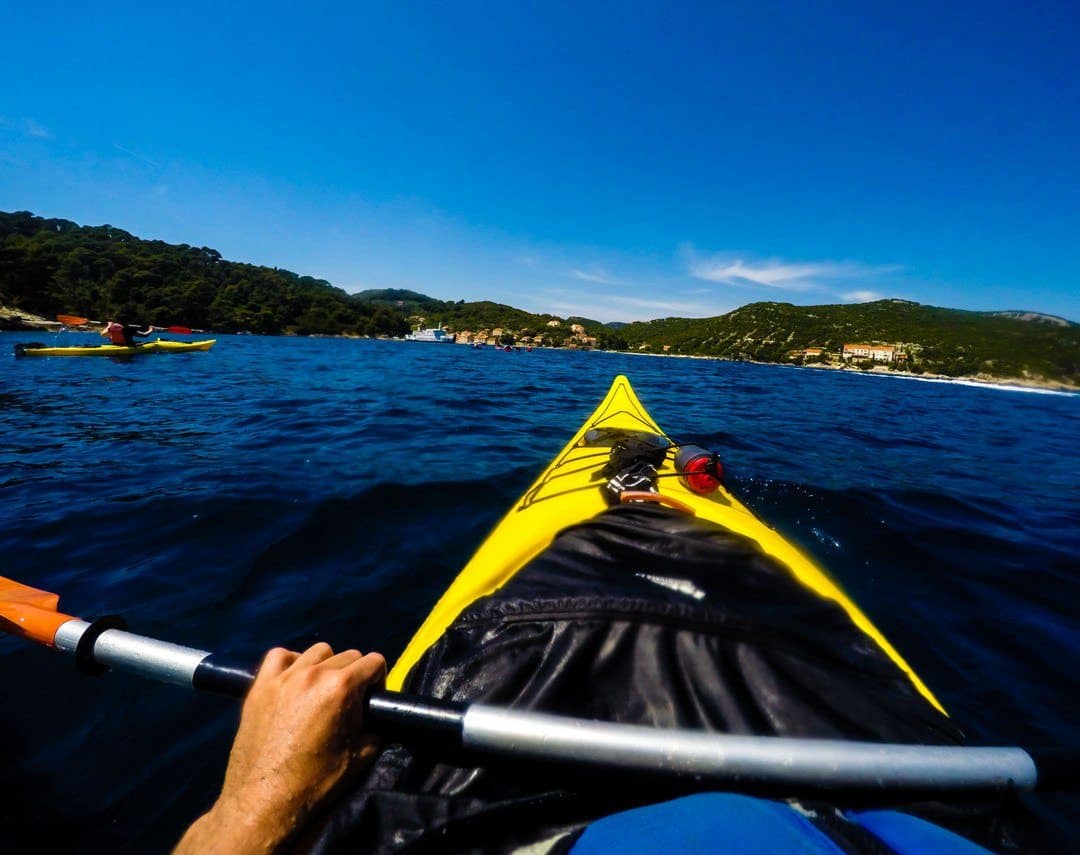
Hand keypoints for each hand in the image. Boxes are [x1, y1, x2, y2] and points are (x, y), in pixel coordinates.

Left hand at [174, 643, 385, 853]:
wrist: (265, 800)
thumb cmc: (316, 782)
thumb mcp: (361, 757)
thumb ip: (378, 728)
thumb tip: (379, 716)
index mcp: (342, 687)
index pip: (374, 661)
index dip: (378, 681)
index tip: (370, 700)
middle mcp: (314, 673)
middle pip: (348, 655)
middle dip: (354, 674)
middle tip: (347, 702)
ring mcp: (284, 676)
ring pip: (317, 651)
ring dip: (325, 666)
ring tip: (320, 691)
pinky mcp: (260, 685)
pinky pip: (280, 655)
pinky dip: (291, 663)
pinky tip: (294, 682)